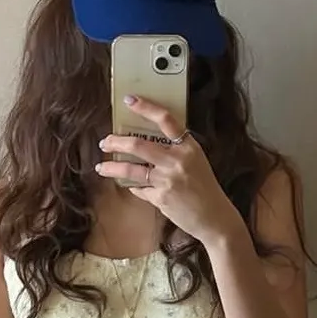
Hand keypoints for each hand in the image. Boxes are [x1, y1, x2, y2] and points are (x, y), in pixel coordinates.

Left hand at [96, 97, 240, 246]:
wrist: (215, 217)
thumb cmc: (206, 188)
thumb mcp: (196, 162)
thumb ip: (176, 152)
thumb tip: (148, 145)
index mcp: (188, 147)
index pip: (166, 120)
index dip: (146, 107)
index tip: (129, 99)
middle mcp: (177, 160)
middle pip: (138, 145)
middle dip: (116, 142)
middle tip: (105, 142)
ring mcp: (167, 180)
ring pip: (131, 169)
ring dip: (112, 167)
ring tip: (101, 167)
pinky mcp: (160, 198)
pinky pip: (140, 189)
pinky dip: (134, 188)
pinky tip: (131, 187)